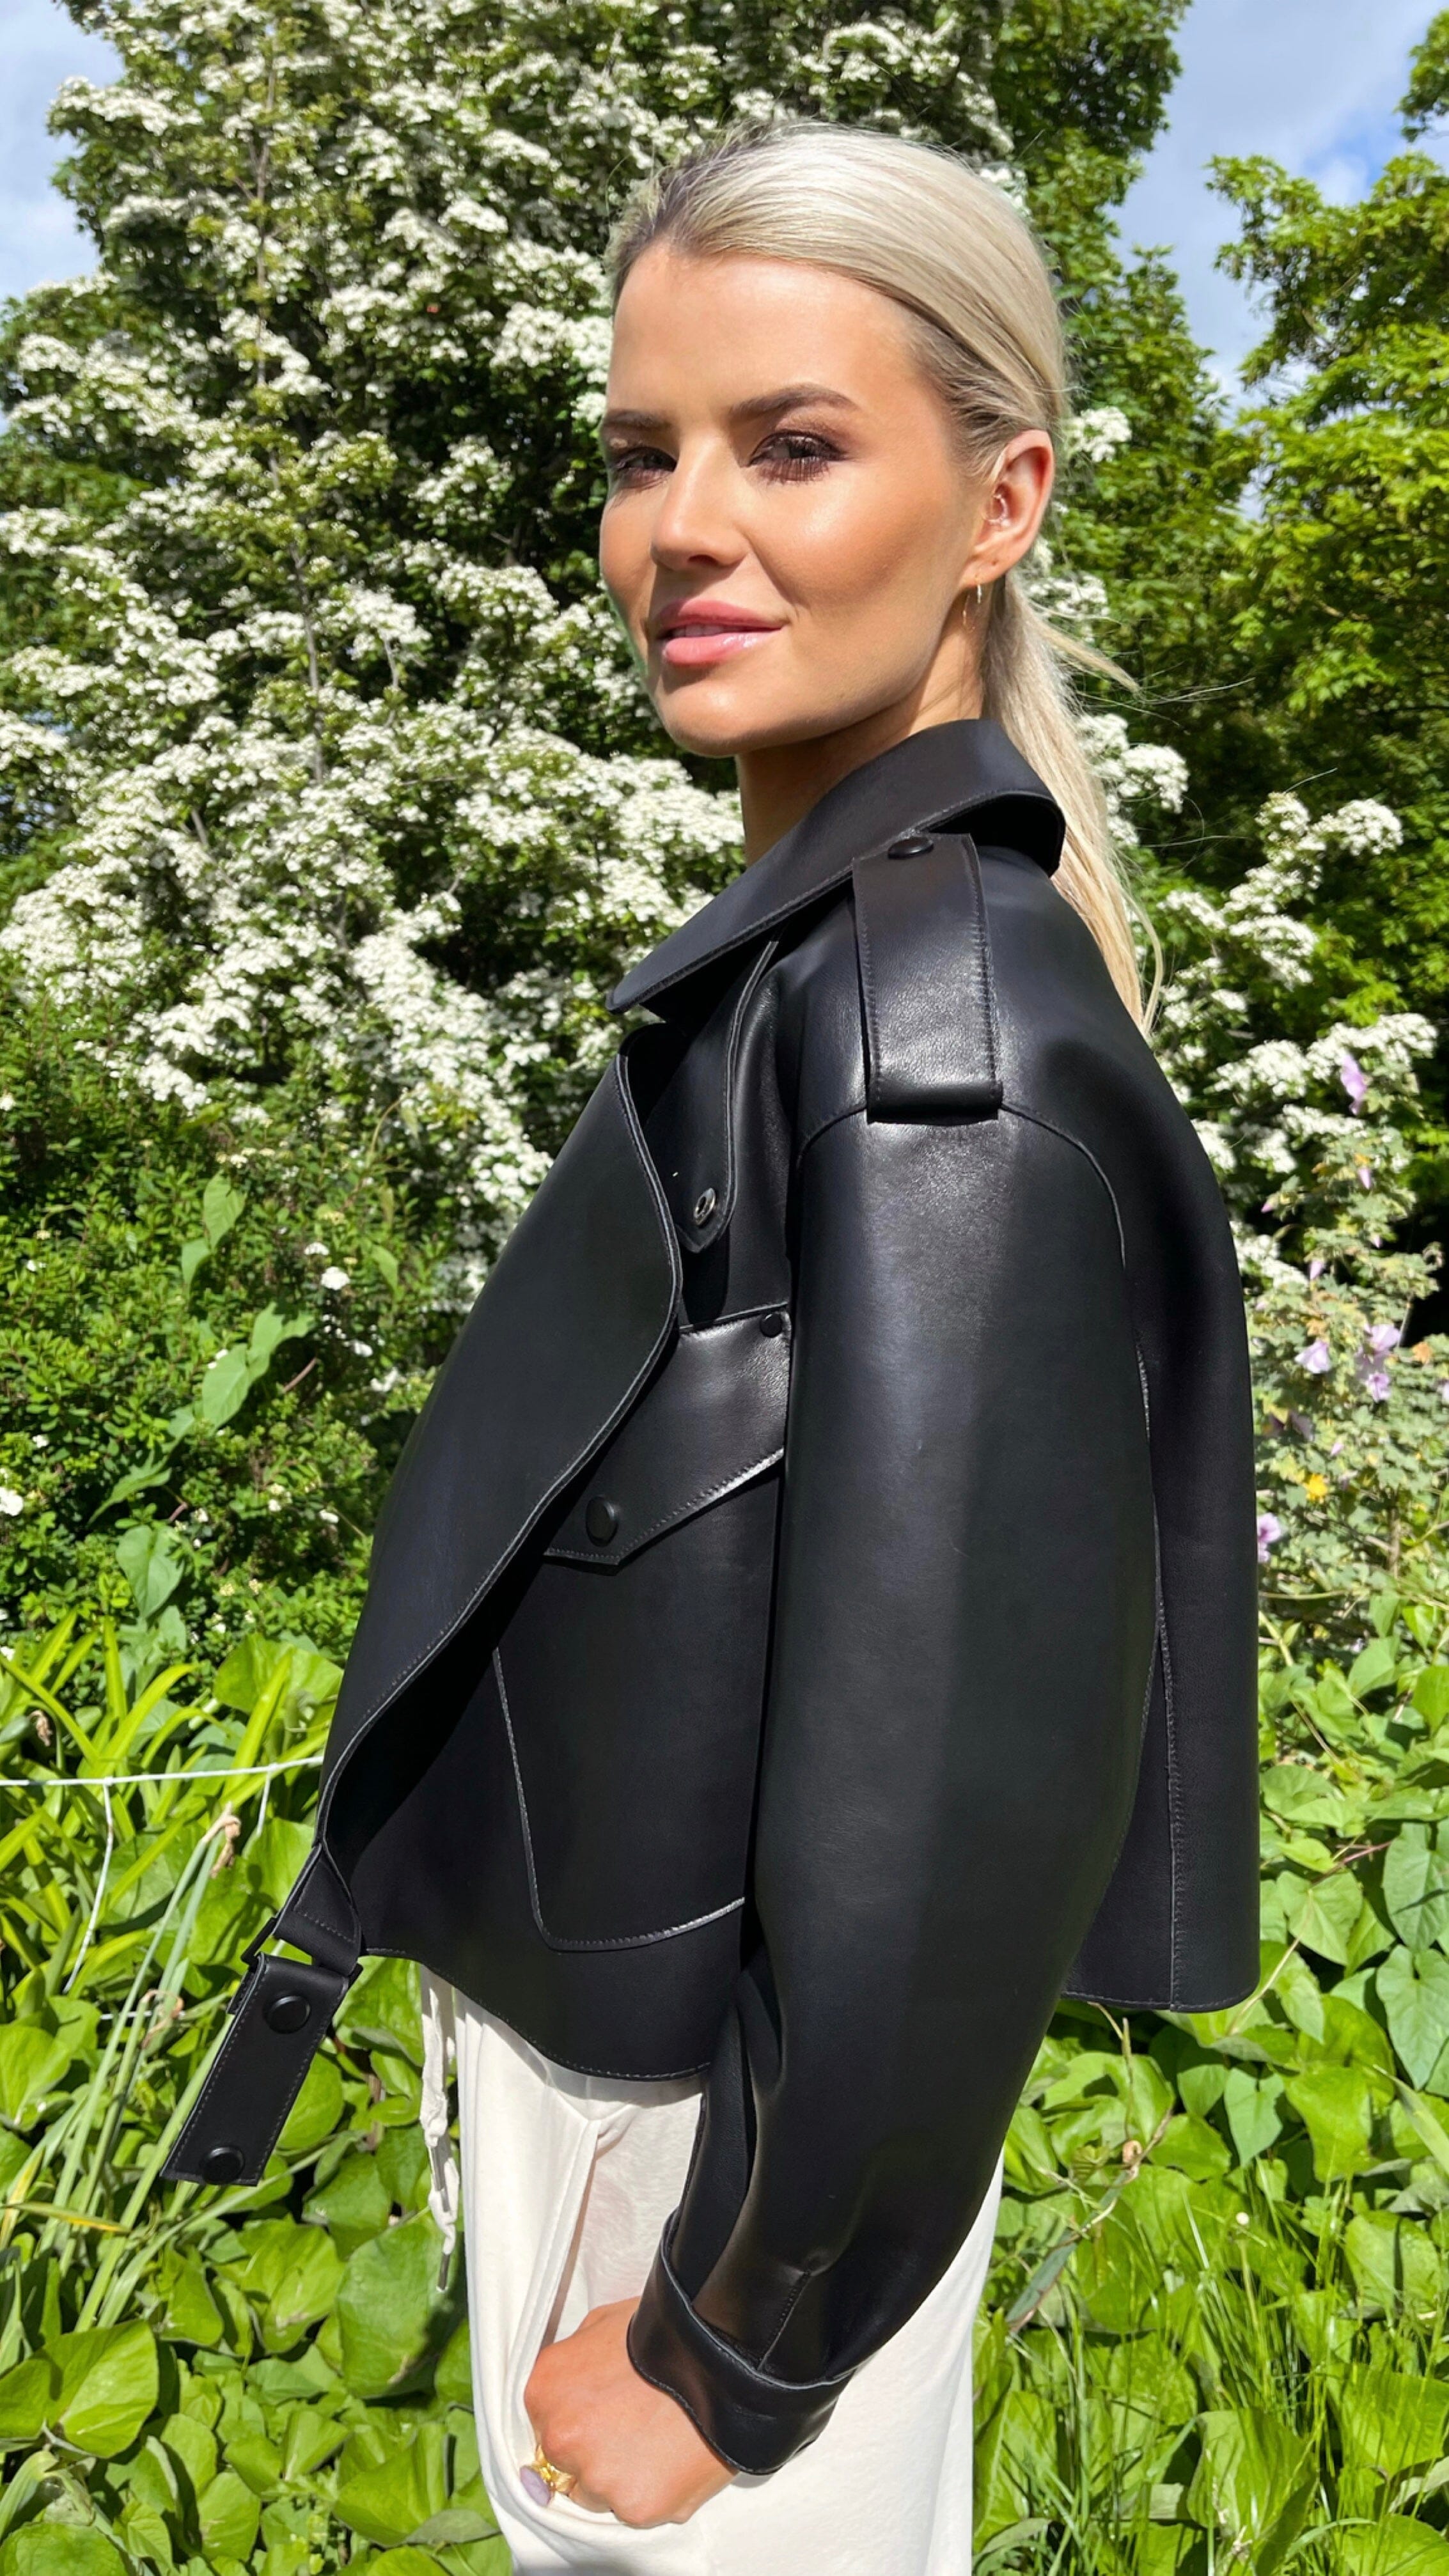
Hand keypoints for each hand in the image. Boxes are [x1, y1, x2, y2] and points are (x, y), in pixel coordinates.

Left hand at [524, 2296, 733, 2526]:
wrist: (718, 2355)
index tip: (601, 2416)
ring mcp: (597, 2479)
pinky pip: (638, 2510)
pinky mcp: (636, 2507)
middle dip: (595, 2453)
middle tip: (633, 2429)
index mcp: (544, 2393)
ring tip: (659, 2441)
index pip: (545, 2427)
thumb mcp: (601, 2326)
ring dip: (622, 2477)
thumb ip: (573, 2364)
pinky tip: (675, 2457)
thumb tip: (571, 2388)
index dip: (577, 2421)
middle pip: (568, 2467)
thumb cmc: (663, 2335)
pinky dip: (656, 2491)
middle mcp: (561, 2440)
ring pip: (601, 2494)